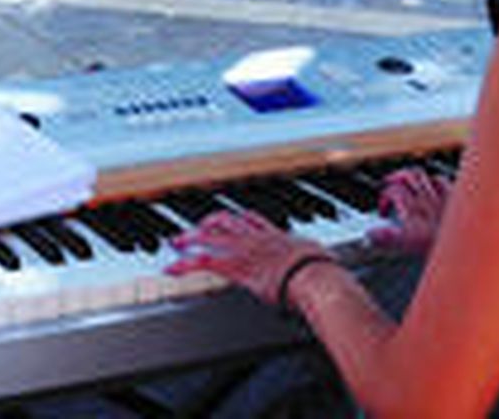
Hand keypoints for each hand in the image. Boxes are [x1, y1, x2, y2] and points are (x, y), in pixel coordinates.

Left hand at [167, 209, 330, 306]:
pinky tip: (171, 268)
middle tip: (195, 229)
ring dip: (190, 238)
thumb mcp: (319, 260)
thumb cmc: (324, 274)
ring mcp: (245, 249)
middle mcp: (257, 237)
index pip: (251, 219)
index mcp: (278, 235)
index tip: (228, 220)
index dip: (236, 219)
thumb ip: (314, 260)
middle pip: (226, 221)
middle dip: (207, 223)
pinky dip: (184, 265)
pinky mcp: (236, 266)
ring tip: (176, 242)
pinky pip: (203, 262)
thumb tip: (327, 268)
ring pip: (210, 235)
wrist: (317, 278)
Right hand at [368, 166, 451, 254]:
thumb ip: (387, 237)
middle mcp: (424, 196)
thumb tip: (372, 234)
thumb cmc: (441, 242)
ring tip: (406, 180)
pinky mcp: (453, 196)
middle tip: (389, 184)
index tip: (383, 210)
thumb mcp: (408, 243)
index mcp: (411, 205)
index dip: (383, 198)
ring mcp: (439, 195)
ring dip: (412, 176)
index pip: (391, 191)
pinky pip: (441, 180)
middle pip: (405, 177)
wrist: (467, 242)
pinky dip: (434, 181)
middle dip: (394, 178)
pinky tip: (432, 186)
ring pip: (421, 175)